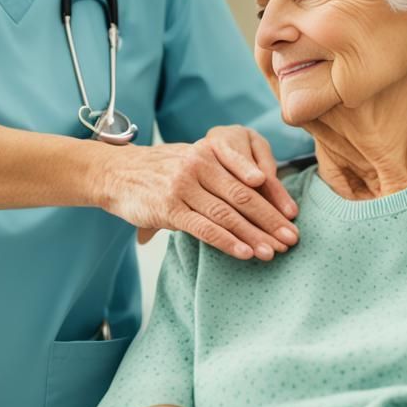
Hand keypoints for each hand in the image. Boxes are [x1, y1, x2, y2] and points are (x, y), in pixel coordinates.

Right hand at [100, 125, 299, 260]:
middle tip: (291, 239)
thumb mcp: (190, 160)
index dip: (273, 202)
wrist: (115, 172)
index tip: (292, 220)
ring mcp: (183, 187)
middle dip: (270, 221)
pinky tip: (245, 253)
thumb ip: (219, 174)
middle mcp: (199, 166)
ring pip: (227, 215)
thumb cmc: (158, 171)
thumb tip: (256, 192)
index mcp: (209, 153)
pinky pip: (205, 228)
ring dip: (254, 236)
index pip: (249, 181)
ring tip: (273, 252)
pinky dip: (228, 242)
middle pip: (244, 197)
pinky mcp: (169, 208)